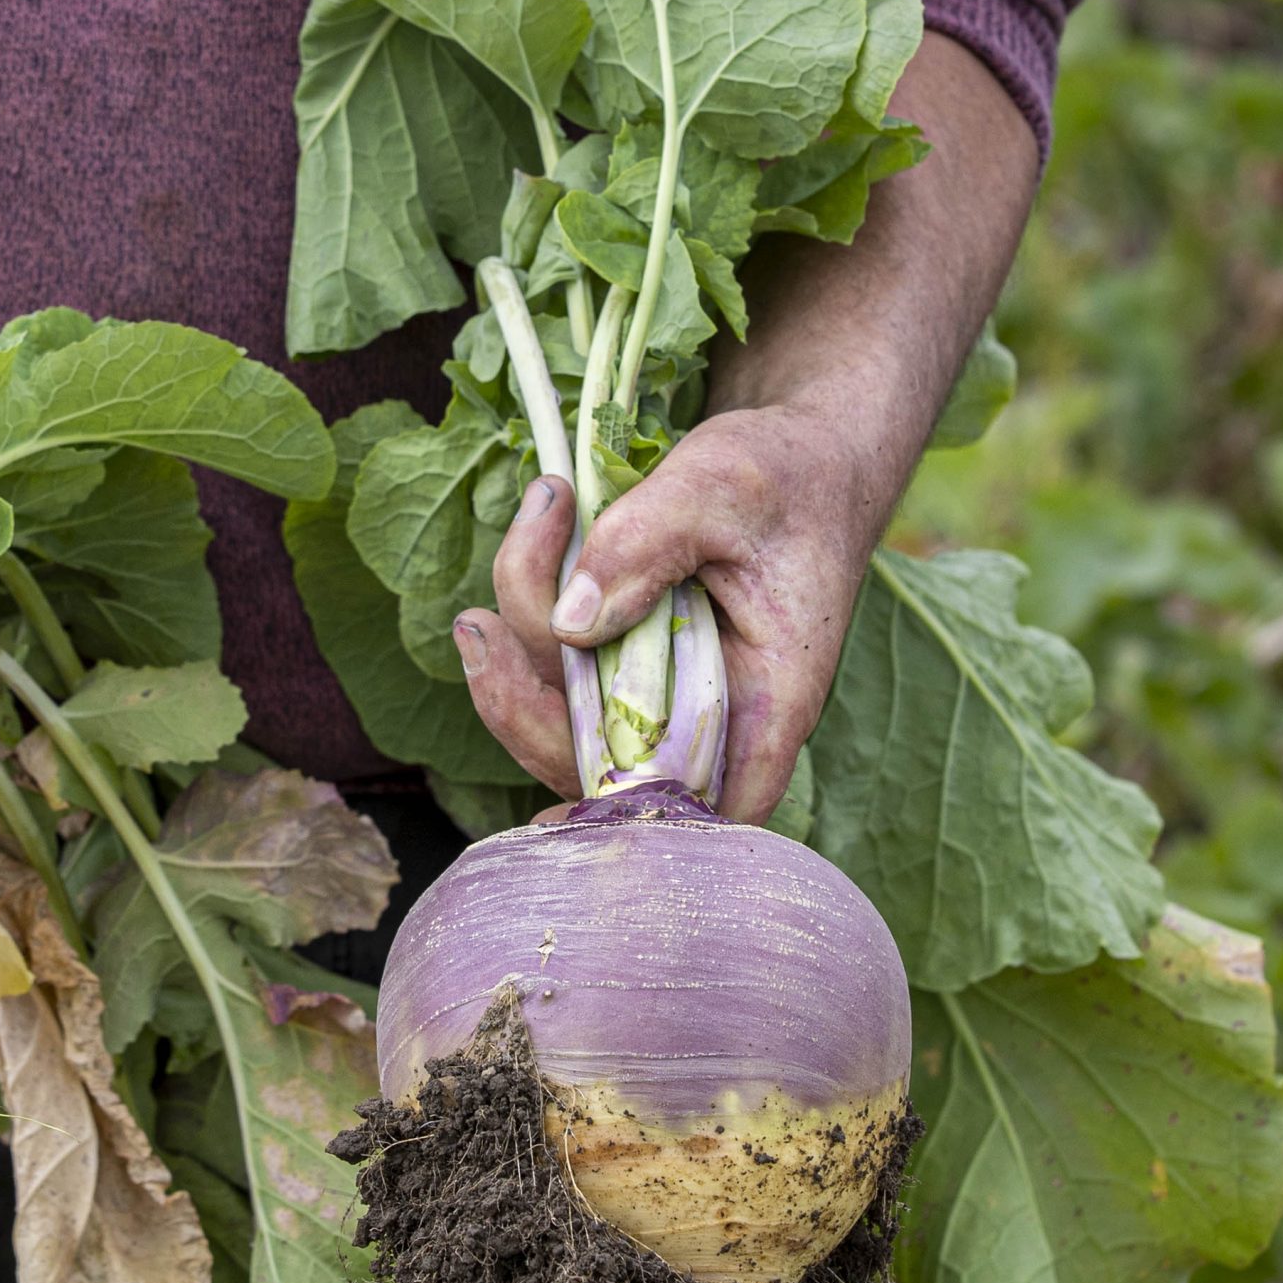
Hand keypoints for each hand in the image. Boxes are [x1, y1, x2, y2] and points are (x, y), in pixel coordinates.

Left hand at [452, 406, 875, 824]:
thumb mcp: (723, 485)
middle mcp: (713, 713)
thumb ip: (648, 544)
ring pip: (567, 720)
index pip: (715, 805)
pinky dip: (530, 618)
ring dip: (517, 644)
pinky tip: (534, 538)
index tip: (556, 817)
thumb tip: (570, 621)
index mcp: (769, 697)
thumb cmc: (786, 475)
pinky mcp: (628, 661)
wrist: (804, 457)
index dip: (640, 825)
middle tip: (478, 625)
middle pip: (604, 773)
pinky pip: (561, 675)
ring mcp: (664, 692)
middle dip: (524, 708)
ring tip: (531, 524)